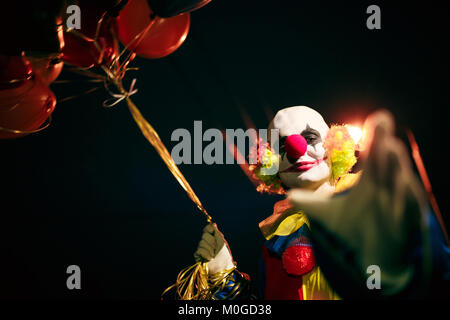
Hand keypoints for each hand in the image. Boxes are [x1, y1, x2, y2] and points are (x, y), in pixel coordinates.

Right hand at [194, 223, 234, 274]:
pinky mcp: (197, 255)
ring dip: (210, 250)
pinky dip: (206, 254)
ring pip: (201, 242)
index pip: (206, 229)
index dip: (209, 229)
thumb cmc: (224, 255)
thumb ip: (216, 233)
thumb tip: (213, 223)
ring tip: (214, 255)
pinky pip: (199, 250)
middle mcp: (205, 242)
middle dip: (212, 241)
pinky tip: (210, 258)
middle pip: (204, 235)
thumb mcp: (221, 242)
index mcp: (212, 238)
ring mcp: (201, 248)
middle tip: (216, 248)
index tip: (213, 232)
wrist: (223, 267)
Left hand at [288, 110, 427, 293]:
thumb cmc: (357, 231)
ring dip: (396, 166)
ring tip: (390, 146)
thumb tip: (291, 196)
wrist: (374, 259)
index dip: (377, 137)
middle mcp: (388, 190)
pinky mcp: (406, 225)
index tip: (378, 116)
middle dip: (385, 144)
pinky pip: (409, 210)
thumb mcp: (331, 215)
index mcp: (372, 183)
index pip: (376, 156)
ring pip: (400, 182)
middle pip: (388, 164)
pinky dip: (408, 199)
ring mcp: (398, 206)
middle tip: (381, 120)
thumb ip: (312, 203)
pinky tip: (405, 186)